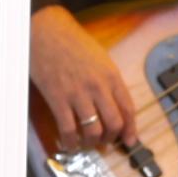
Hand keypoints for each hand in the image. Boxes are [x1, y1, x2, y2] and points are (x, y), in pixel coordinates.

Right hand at [28, 6, 139, 150]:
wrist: (46, 31)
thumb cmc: (73, 43)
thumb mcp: (101, 59)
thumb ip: (109, 81)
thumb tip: (113, 105)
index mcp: (112, 76)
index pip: (128, 109)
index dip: (130, 129)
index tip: (130, 140)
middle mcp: (98, 87)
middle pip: (114, 123)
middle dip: (112, 138)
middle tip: (106, 143)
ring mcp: (78, 94)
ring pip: (93, 130)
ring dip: (92, 142)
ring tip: (88, 144)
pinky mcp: (58, 99)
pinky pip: (68, 129)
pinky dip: (71, 142)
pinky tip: (70, 144)